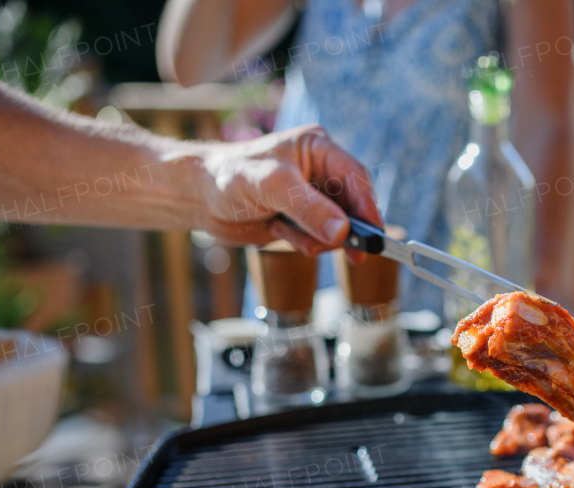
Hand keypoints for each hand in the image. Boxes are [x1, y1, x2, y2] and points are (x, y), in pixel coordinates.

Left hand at [195, 124, 380, 254]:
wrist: (198, 197)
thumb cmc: (229, 176)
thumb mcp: (271, 187)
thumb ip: (308, 208)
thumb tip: (342, 231)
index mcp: (317, 148)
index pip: (355, 176)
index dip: (368, 206)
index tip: (374, 234)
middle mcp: (318, 171)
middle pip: (352, 204)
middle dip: (348, 229)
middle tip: (354, 253)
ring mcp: (311, 198)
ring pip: (338, 227)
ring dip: (321, 239)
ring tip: (291, 235)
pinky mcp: (301, 220)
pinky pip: (319, 239)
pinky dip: (306, 244)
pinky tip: (281, 234)